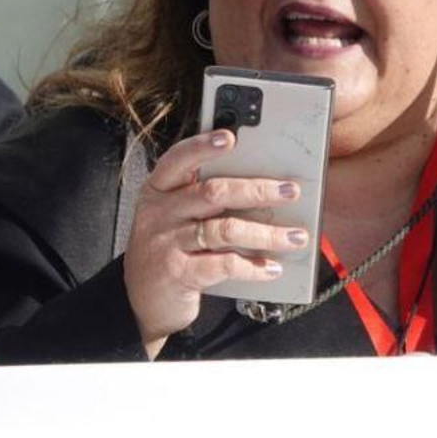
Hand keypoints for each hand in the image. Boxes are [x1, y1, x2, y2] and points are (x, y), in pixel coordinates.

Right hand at [123, 129, 307, 357]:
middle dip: (257, 190)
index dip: (202, 147)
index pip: (177, 160)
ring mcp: (167, 243)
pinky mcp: (178, 273)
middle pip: (213, 192)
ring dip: (266, 234)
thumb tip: (260, 183)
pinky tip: (271, 267)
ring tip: (295, 237)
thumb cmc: (169, 248)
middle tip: (289, 191)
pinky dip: (253, 267)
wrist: (141, 299)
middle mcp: (160, 213)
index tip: (230, 138)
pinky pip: (223, 265)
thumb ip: (203, 198)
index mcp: (159, 190)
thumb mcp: (174, 216)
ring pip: (225, 229)